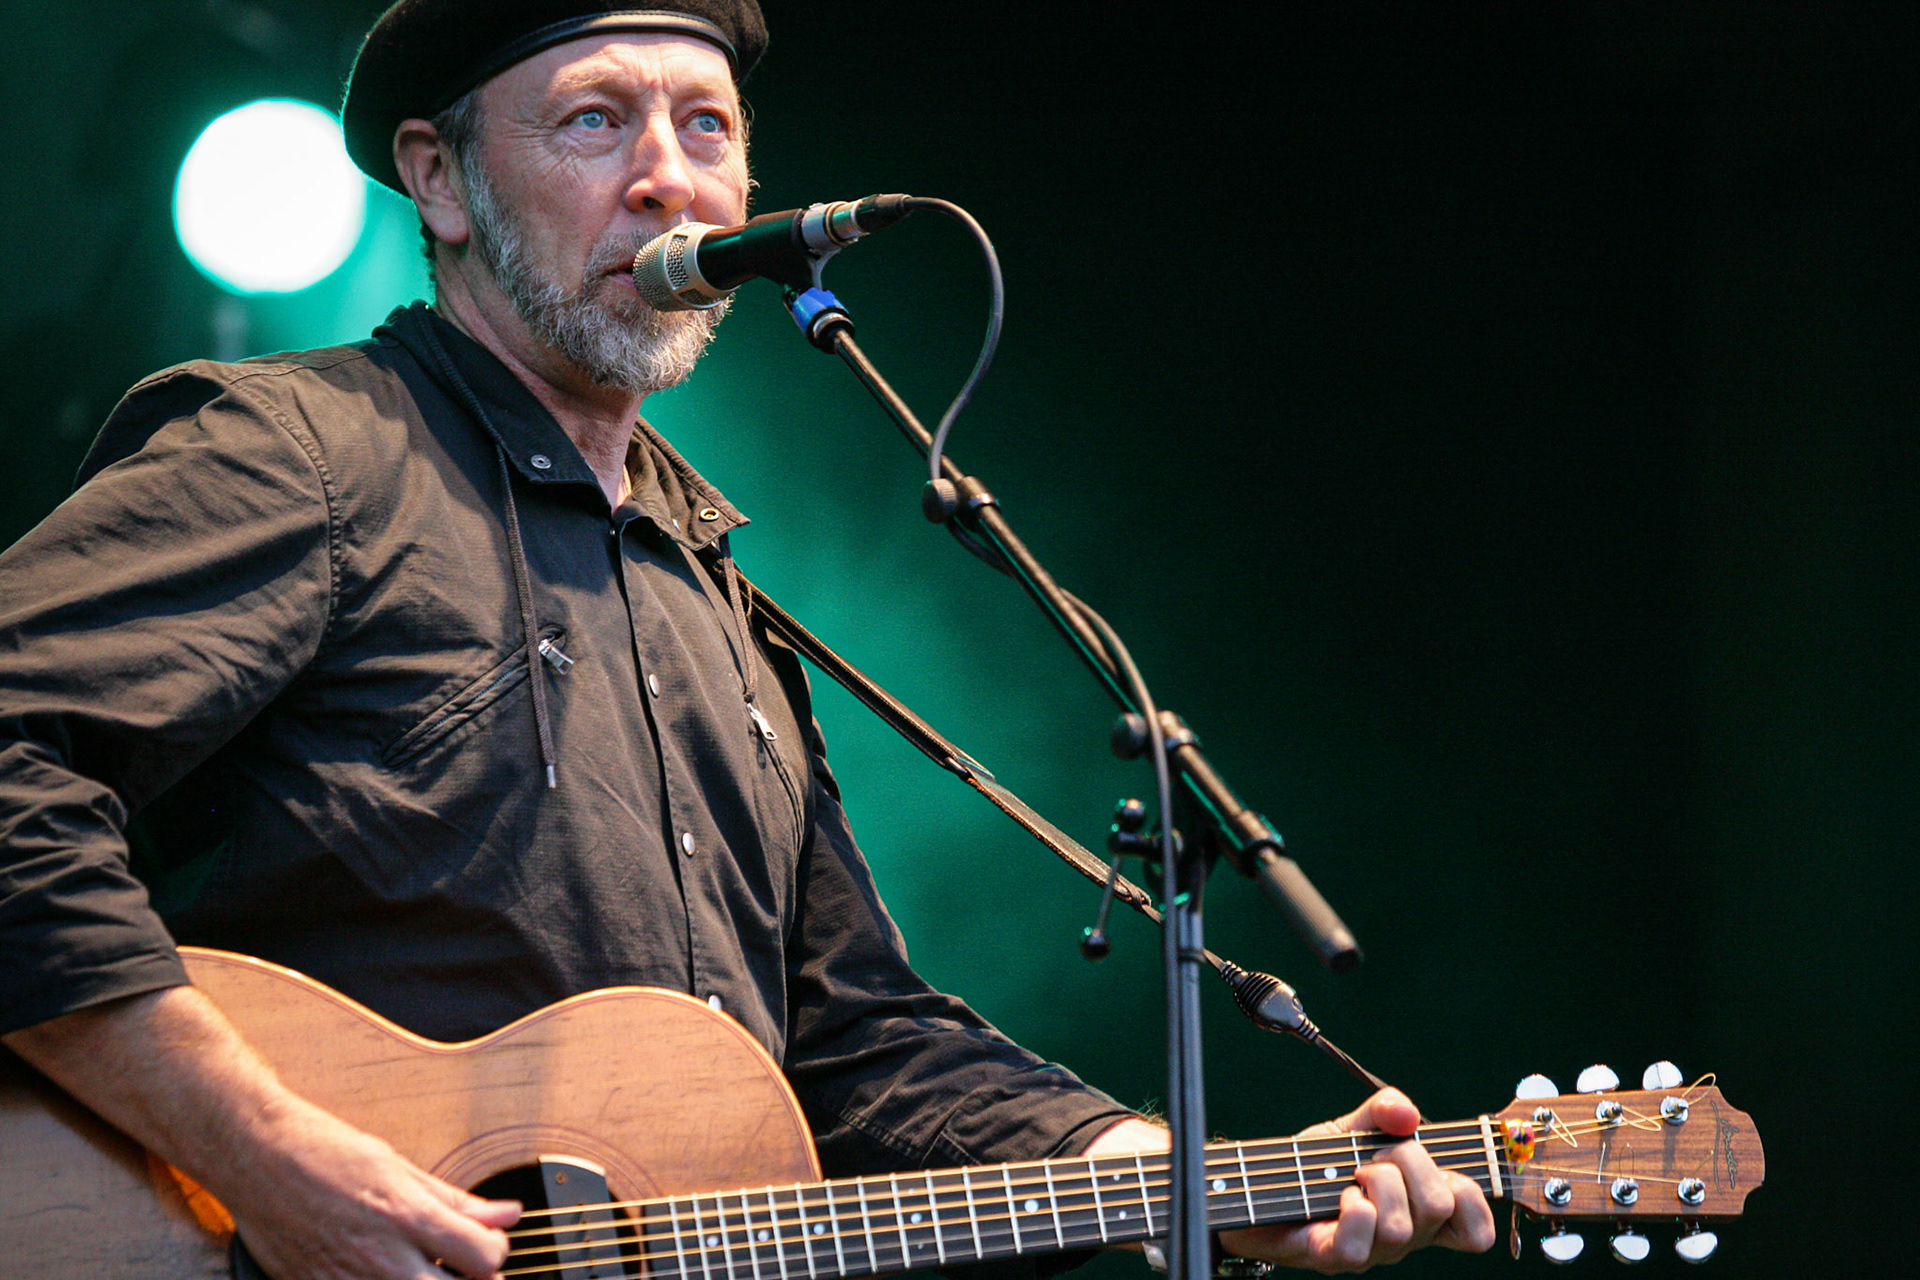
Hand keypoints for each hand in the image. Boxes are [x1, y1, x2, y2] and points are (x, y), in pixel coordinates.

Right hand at [222, 1093, 520, 1279]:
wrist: (256, 1157)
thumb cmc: (326, 1153)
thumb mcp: (400, 1167)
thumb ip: (457, 1200)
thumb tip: (509, 1214)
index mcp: (408, 1214)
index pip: (484, 1257)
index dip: (495, 1252)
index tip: (485, 1244)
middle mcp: (381, 1255)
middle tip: (462, 1269)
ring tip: (425, 1270)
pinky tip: (385, 1275)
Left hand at [1219, 1088, 1494, 1272]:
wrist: (1258, 1188)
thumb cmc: (1314, 1165)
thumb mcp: (1353, 1128)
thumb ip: (1384, 1110)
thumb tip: (1407, 1114)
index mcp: (1418, 1210)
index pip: (1475, 1231)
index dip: (1472, 1198)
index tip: (1445, 1167)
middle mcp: (1404, 1238)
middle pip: (1440, 1207)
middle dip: (1410, 1162)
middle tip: (1377, 1156)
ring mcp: (1371, 1252)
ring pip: (1402, 1226)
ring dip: (1375, 1182)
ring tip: (1352, 1174)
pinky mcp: (1333, 1257)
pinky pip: (1359, 1242)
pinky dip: (1351, 1208)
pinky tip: (1338, 1195)